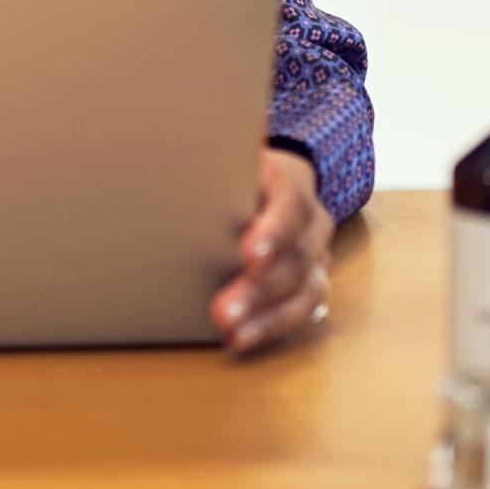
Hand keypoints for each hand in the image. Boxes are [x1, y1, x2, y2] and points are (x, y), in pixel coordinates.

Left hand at [210, 146, 332, 356]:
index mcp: (291, 184)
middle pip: (295, 257)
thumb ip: (213, 159)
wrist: (279, 180)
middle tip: (221, 311)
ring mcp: (318, 254)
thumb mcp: (229, 156)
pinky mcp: (313, 282)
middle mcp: (313, 221)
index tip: (247, 254)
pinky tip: (240, 340)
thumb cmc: (238, 170)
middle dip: (257, 288)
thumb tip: (171, 148)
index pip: (289, 206)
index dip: (271, 232)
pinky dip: (271, 328)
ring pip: (304, 290)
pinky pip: (302, 311)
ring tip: (231, 333)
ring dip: (266, 318)